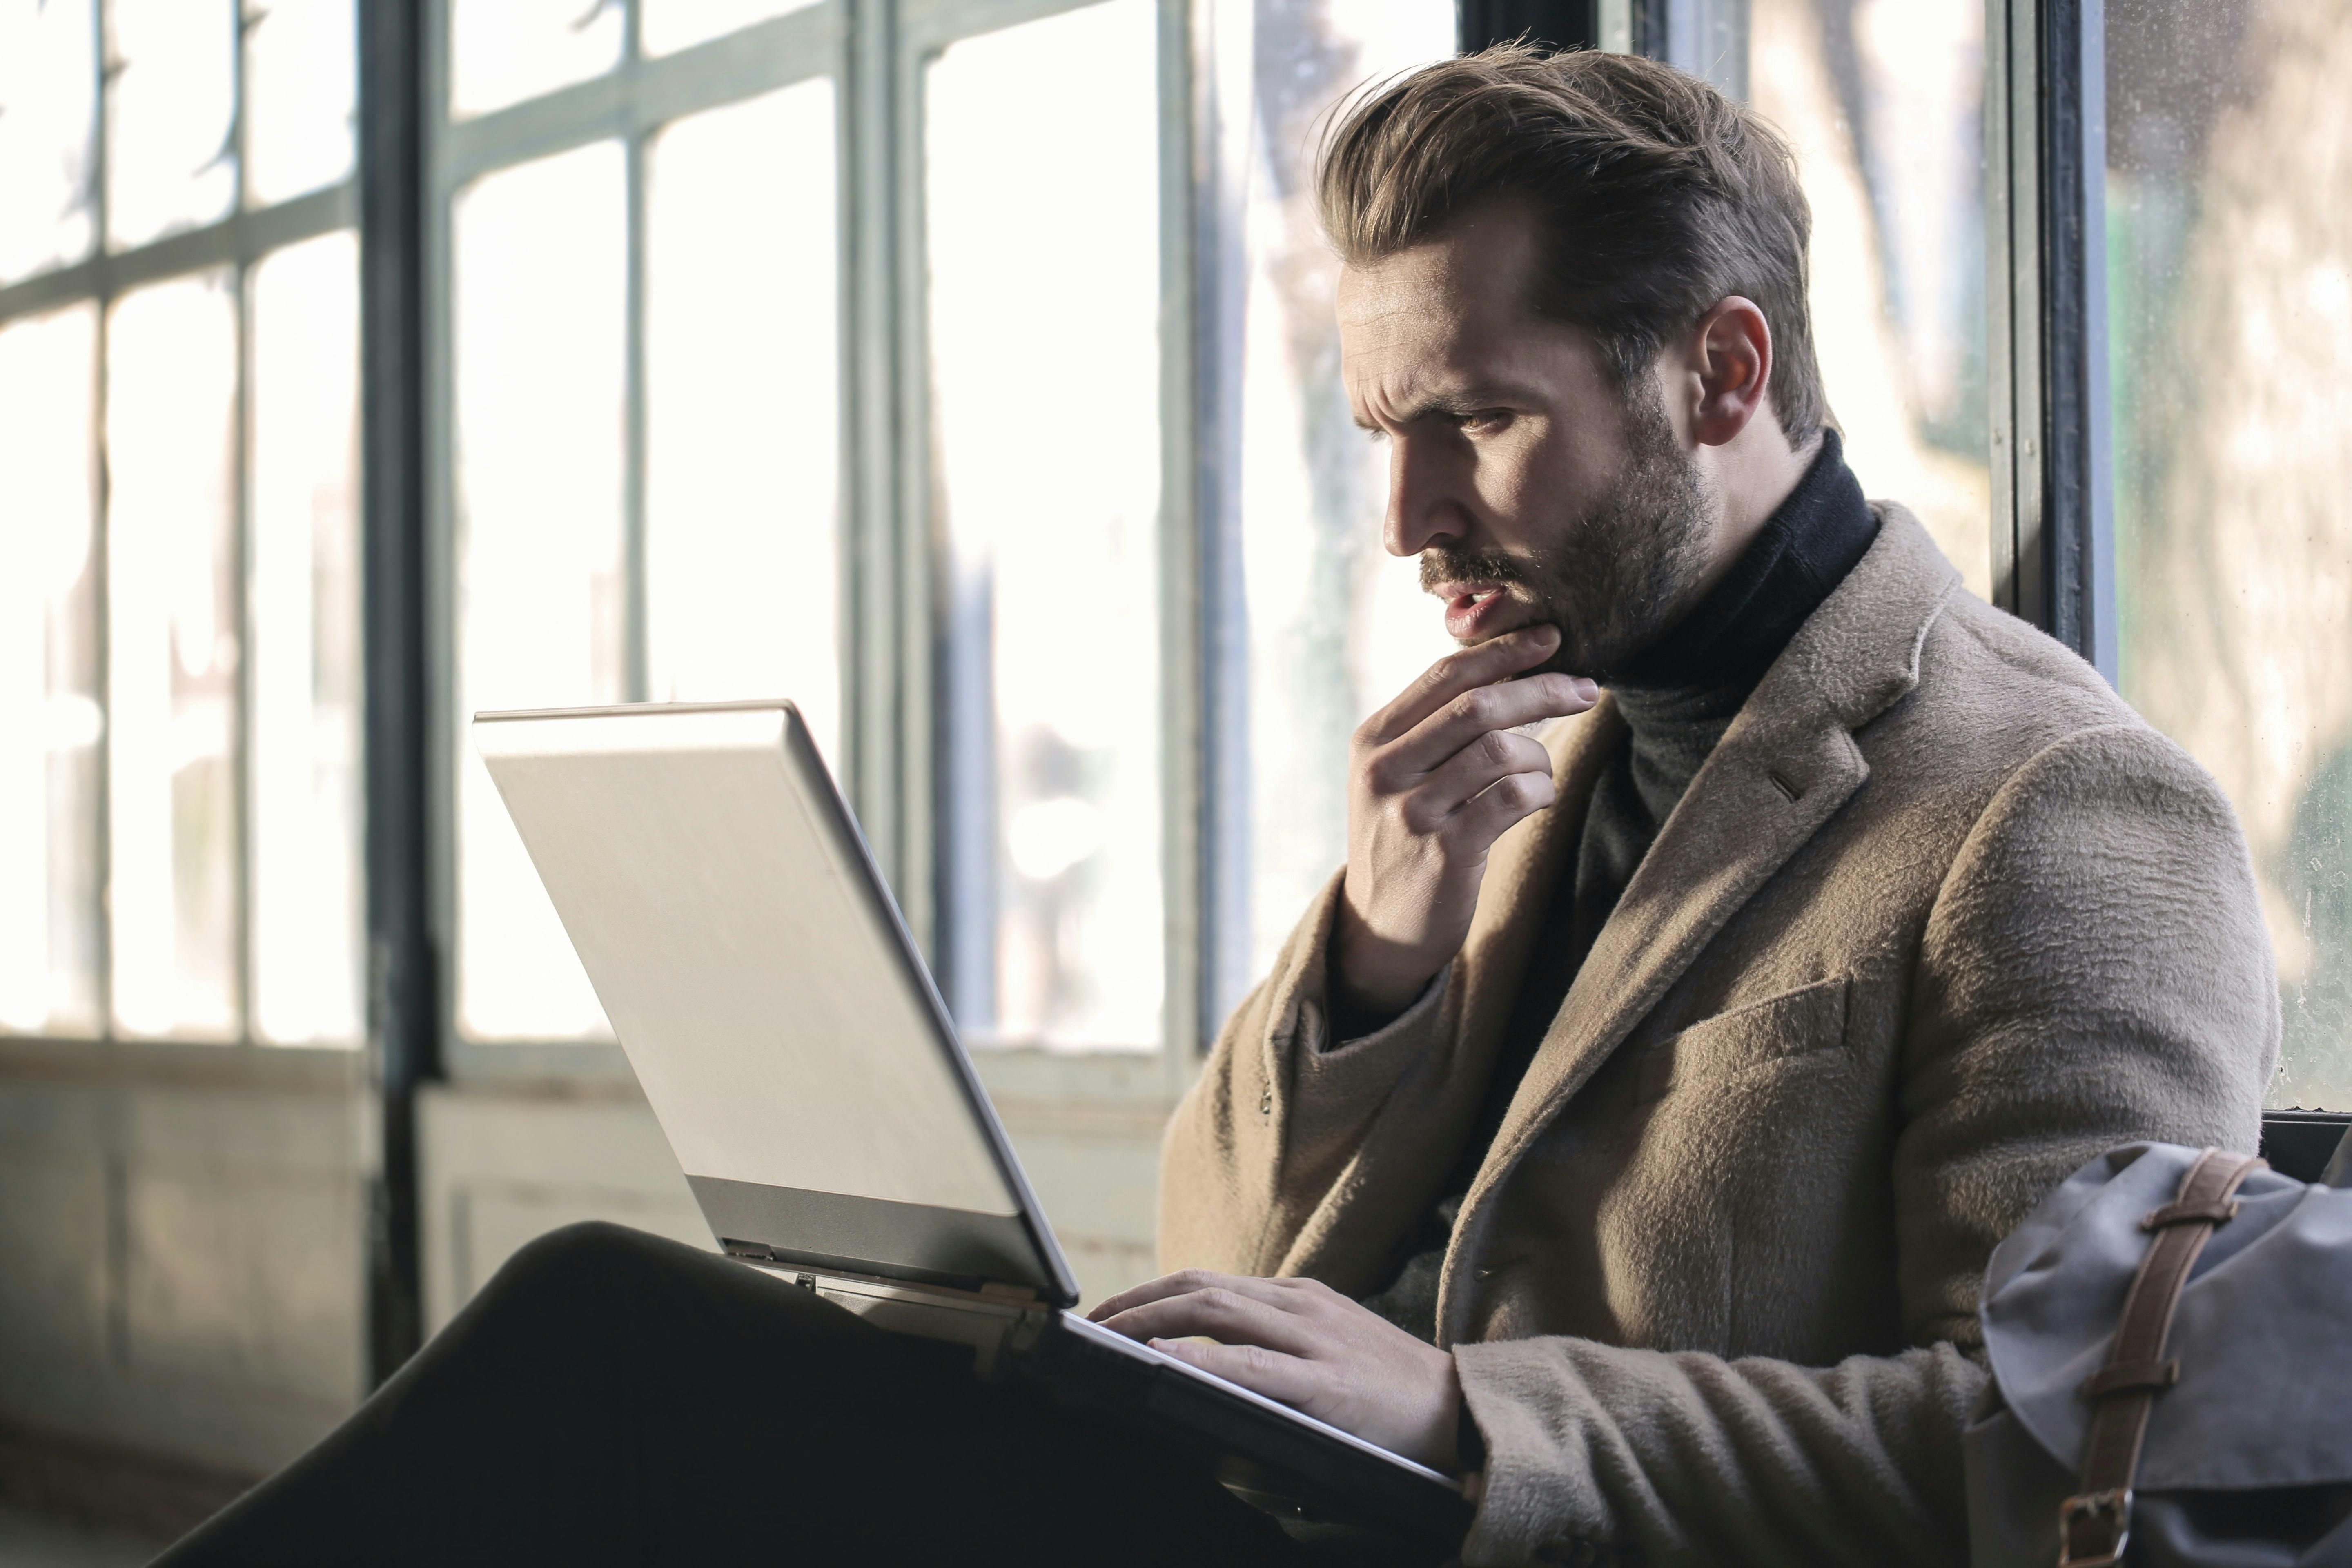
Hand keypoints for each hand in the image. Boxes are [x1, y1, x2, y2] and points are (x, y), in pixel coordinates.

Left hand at [1088, 1269, 1464, 1472]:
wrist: (1465, 1411)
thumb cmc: (1393, 1388)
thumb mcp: (1330, 1345)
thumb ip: (1277, 1342)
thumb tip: (1209, 1354)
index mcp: (1299, 1298)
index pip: (1208, 1282)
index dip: (1151, 1291)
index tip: (1110, 1311)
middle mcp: (1301, 1306)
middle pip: (1200, 1287)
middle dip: (1137, 1302)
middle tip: (1090, 1325)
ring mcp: (1316, 1340)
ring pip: (1217, 1312)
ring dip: (1152, 1321)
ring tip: (1108, 1337)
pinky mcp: (1329, 1384)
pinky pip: (1255, 1366)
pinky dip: (1204, 1360)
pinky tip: (1166, 1363)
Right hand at [1333, 625, 1598, 1023]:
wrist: (1380, 926)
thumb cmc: (1406, 838)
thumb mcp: (1398, 776)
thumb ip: (1435, 728)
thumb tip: (1510, 671)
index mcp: (1374, 739)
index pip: (1445, 676)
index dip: (1503, 651)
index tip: (1551, 637)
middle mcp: (1386, 770)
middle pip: (1478, 706)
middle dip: (1541, 689)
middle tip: (1586, 689)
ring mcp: (1412, 812)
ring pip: (1500, 750)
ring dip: (1540, 755)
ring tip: (1543, 773)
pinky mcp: (1444, 853)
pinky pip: (1513, 799)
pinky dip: (1540, 791)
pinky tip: (1539, 799)